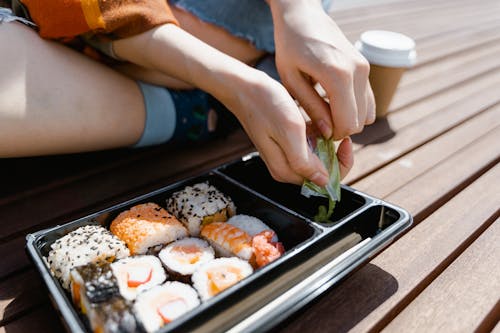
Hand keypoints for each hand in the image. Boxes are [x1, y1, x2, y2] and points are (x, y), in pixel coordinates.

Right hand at [224, 71, 329, 185]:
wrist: (244, 87)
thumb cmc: (265, 105)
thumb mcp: (289, 132)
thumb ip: (305, 161)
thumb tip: (323, 181)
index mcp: (287, 170)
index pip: (325, 181)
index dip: (340, 164)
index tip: (345, 142)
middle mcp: (286, 166)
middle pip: (322, 169)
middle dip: (333, 151)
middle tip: (336, 128)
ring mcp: (285, 153)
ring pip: (317, 155)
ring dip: (325, 140)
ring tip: (324, 120)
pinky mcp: (285, 141)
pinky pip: (308, 143)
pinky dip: (316, 132)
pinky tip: (314, 118)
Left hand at [269, 0, 374, 139]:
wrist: (303, 15)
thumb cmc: (290, 46)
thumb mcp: (292, 79)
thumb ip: (311, 107)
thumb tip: (328, 132)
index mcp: (337, 75)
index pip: (348, 123)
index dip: (332, 134)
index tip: (315, 130)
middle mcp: (357, 71)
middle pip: (360, 121)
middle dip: (340, 128)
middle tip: (318, 121)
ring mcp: (365, 67)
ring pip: (367, 113)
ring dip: (348, 118)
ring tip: (324, 111)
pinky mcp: (366, 66)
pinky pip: (367, 100)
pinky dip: (353, 107)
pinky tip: (332, 102)